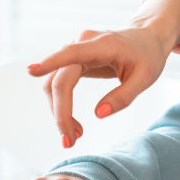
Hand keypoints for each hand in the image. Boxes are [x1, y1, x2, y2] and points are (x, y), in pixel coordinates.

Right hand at [31, 27, 171, 146]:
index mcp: (102, 45)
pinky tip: (74, 123)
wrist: (147, 38)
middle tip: (69, 141)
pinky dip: (62, 104)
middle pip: (60, 79)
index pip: (71, 55)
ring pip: (55, 83)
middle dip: (61, 112)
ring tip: (75, 135)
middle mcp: (83, 43)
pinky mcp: (74, 59)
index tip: (31, 71)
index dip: (49, 63)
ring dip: (59, 111)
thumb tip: (98, 113)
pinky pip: (60, 82)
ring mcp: (76, 50)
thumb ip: (123, 96)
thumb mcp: (145, 79)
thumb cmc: (148, 56)